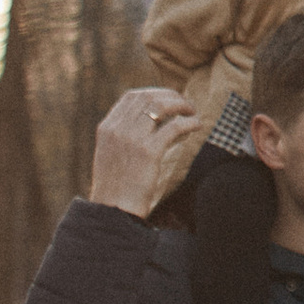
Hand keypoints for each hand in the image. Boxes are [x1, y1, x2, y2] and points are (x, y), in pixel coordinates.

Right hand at [90, 87, 202, 219]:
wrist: (113, 210)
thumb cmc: (117, 186)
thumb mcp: (111, 154)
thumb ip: (125, 135)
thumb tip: (155, 121)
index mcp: (107, 128)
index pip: (131, 97)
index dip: (154, 93)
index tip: (168, 99)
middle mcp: (118, 129)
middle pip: (148, 96)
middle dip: (170, 96)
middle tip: (185, 104)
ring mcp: (132, 139)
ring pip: (161, 106)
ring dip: (181, 105)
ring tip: (192, 112)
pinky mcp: (148, 152)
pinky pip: (174, 127)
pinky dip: (189, 123)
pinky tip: (196, 126)